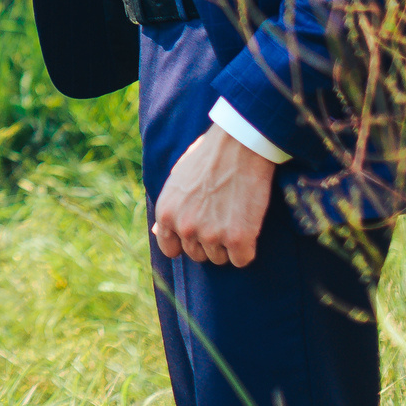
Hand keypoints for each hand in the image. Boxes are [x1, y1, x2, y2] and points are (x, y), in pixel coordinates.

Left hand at [152, 125, 275, 267]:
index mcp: (166, 212)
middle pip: (197, 255)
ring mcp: (210, 235)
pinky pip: (242, 259)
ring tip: (234, 215)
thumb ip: (169, 208)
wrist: (240, 145)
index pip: (170, 249)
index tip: (198, 233)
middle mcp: (184, 227)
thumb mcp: (178, 179)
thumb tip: (158, 232)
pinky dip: (247, 248)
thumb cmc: (209, 157)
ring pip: (219, 258)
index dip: (184, 243)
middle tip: (221, 216)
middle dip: (209, 242)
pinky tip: (248, 225)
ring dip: (228, 244)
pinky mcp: (237, 239)